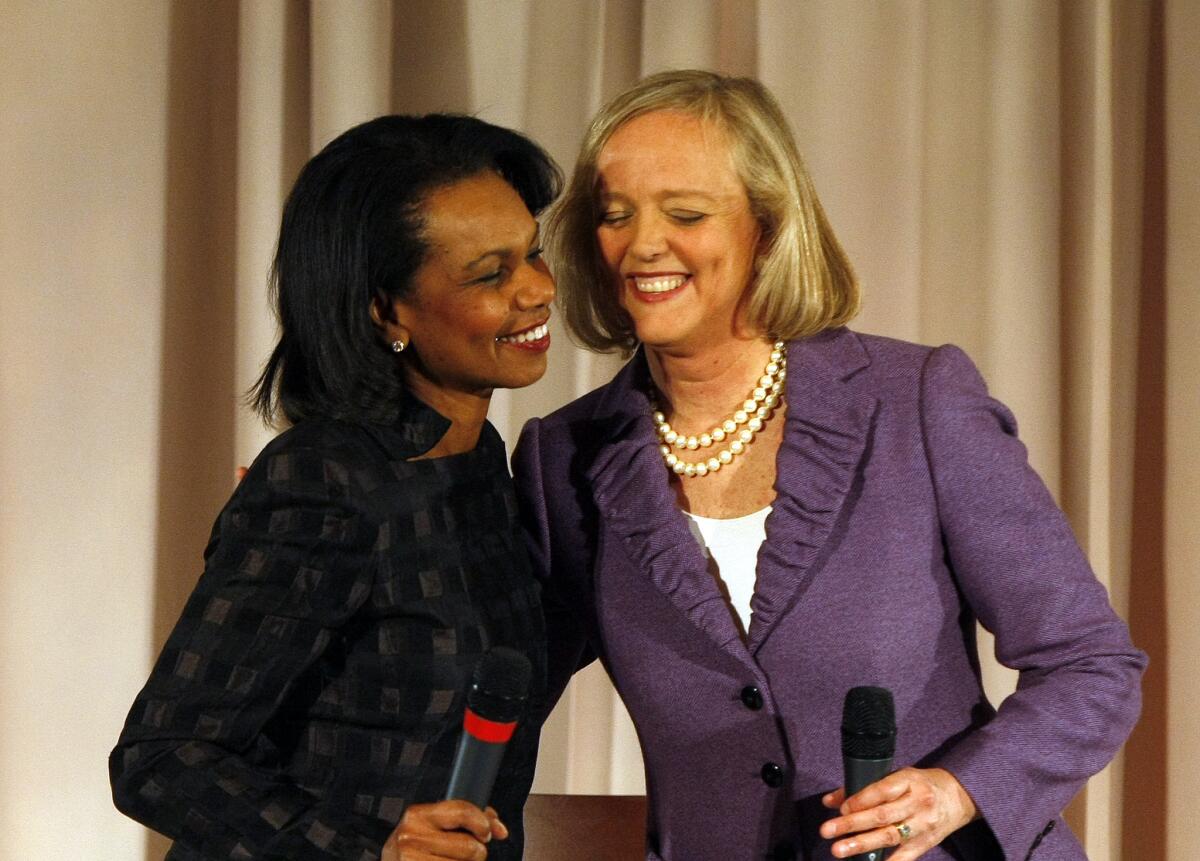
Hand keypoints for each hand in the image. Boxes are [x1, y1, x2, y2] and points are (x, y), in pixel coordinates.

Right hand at [382, 800, 507, 860]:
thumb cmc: (415, 846)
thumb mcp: (434, 826)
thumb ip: (468, 819)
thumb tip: (500, 830)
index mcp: (418, 815)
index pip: (462, 811)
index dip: (482, 824)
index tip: (487, 833)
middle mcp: (411, 836)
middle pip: (469, 847)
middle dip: (476, 853)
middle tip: (465, 854)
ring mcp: (410, 860)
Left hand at [819, 767, 977, 859]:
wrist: (957, 796)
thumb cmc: (919, 784)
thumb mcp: (896, 777)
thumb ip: (863, 788)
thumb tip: (830, 801)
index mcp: (909, 781)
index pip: (881, 791)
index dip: (859, 801)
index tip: (840, 809)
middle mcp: (917, 804)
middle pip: (882, 816)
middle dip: (852, 824)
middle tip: (827, 831)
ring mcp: (922, 826)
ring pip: (890, 837)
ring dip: (861, 844)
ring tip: (839, 850)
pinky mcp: (925, 844)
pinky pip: (904, 857)